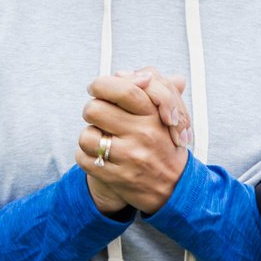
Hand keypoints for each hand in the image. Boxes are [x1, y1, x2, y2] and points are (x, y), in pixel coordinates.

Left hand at [75, 70, 189, 214]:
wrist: (176, 187)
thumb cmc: (166, 145)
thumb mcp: (167, 115)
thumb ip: (153, 89)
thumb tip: (128, 73)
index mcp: (154, 115)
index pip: (123, 89)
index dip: (102, 84)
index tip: (97, 87)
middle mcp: (143, 134)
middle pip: (94, 109)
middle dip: (92, 110)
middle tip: (99, 116)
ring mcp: (129, 157)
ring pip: (86, 135)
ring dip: (90, 136)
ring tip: (102, 138)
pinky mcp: (116, 177)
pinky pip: (84, 158)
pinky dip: (87, 156)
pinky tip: (101, 156)